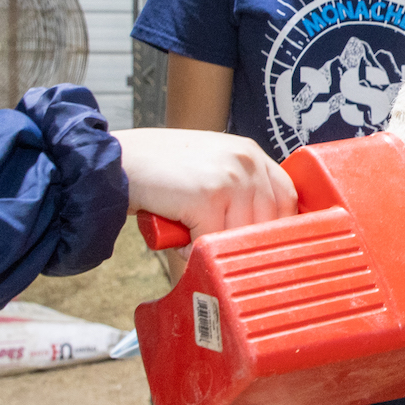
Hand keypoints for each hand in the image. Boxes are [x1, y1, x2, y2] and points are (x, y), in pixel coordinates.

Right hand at [112, 128, 295, 237]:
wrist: (117, 161)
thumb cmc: (160, 170)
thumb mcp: (211, 167)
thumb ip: (239, 190)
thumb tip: (261, 235)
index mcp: (251, 153)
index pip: (287, 199)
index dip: (276, 228)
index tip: (262, 245)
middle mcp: (247, 162)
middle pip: (270, 222)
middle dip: (242, 244)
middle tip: (215, 245)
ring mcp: (230, 178)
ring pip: (241, 237)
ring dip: (215, 248)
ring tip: (190, 236)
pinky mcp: (207, 197)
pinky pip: (212, 243)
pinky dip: (193, 250)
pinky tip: (178, 237)